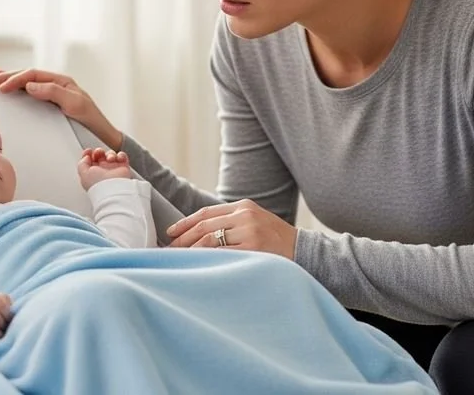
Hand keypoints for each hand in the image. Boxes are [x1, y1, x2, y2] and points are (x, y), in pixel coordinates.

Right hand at [0, 67, 122, 149]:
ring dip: (7, 78)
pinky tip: (6, 88)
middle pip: (26, 75)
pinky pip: (28, 92)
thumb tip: (30, 85)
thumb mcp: (75, 105)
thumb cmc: (91, 120)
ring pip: (26, 82)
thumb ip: (53, 92)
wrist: (101, 135)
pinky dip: (15, 88)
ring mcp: (52, 93)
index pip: (32, 75)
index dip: (15, 79)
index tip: (1, 87)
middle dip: (6, 75)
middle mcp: (55, 84)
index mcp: (61, 81)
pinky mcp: (49, 103)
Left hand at [78, 147, 130, 189]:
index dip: (88, 154)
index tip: (88, 151)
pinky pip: (122, 157)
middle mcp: (103, 171)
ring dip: (110, 154)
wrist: (113, 189)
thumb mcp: (83, 173)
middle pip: (100, 156)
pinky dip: (120, 155)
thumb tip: (86, 157)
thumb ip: (82, 164)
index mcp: (92, 173)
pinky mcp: (123, 168)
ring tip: (110, 159)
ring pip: (111, 155)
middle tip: (99, 153)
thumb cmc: (98, 184)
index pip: (89, 160)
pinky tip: (118, 159)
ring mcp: (113, 169)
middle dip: (99, 151)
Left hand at [165, 199, 297, 258]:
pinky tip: (197, 266)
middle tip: (169, 250)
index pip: (206, 213)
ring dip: (190, 251)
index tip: (170, 234)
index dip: (184, 223)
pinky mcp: (253, 249)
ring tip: (179, 259)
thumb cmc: (275, 241)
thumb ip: (231, 222)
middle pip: (204, 226)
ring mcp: (249, 232)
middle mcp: (245, 216)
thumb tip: (197, 235)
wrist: (304, 251)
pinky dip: (206, 260)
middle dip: (182, 239)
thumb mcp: (254, 222)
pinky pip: (222, 255)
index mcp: (243, 206)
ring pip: (209, 240)